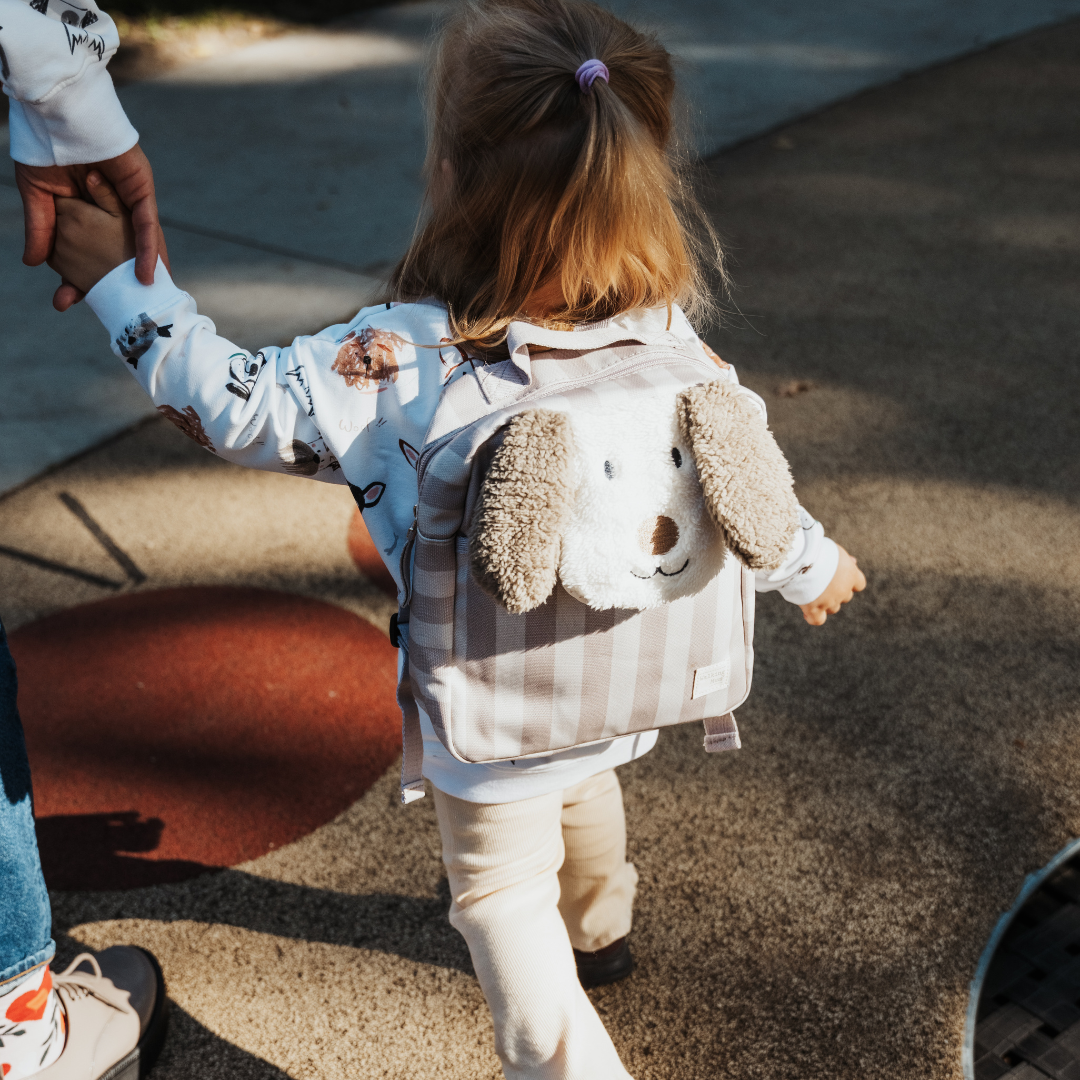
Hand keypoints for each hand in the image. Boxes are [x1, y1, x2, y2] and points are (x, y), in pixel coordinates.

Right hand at [15, 144, 167, 308]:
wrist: (56, 110)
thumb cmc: (45, 144)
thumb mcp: (38, 194)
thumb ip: (42, 229)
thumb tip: (34, 263)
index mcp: (89, 209)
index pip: (89, 250)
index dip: (79, 276)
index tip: (67, 301)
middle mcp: (113, 207)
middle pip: (118, 252)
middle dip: (114, 282)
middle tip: (114, 312)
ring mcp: (129, 198)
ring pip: (140, 242)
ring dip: (143, 272)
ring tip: (146, 302)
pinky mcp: (141, 188)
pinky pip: (147, 223)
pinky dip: (148, 250)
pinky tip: (148, 274)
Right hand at [800, 545, 865, 625]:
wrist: (802, 557)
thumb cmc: (817, 548)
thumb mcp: (835, 549)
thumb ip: (845, 559)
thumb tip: (854, 561)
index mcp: (851, 575)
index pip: (859, 584)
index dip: (849, 582)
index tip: (838, 577)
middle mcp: (843, 590)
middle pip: (845, 597)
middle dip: (835, 591)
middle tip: (819, 580)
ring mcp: (829, 601)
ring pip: (833, 608)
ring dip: (825, 602)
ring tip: (809, 592)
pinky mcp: (813, 608)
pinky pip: (817, 620)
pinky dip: (813, 617)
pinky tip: (806, 612)